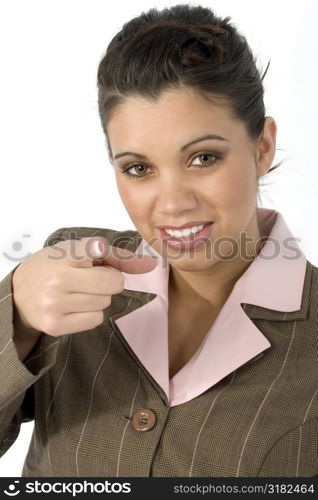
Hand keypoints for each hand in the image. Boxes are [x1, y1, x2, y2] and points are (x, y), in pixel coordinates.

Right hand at [12, 236, 156, 336]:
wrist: (20, 293)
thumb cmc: (53, 267)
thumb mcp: (75, 251)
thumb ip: (113, 255)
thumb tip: (150, 265)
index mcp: (62, 256)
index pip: (95, 249)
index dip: (102, 252)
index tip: (100, 251)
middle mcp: (57, 281)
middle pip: (113, 282)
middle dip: (108, 280)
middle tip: (89, 278)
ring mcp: (55, 305)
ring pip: (105, 302)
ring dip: (98, 297)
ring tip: (77, 292)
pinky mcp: (56, 326)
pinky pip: (96, 319)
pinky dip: (91, 313)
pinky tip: (74, 306)